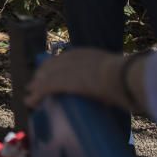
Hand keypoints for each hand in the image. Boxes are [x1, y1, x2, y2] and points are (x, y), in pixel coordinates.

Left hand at [25, 48, 147, 111]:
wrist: (122, 75)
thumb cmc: (126, 77)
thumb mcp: (115, 74)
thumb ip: (111, 82)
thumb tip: (120, 96)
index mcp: (84, 54)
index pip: (63, 59)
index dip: (55, 68)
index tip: (51, 75)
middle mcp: (70, 58)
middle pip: (49, 66)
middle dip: (42, 76)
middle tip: (36, 85)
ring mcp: (64, 69)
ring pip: (44, 78)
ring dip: (36, 87)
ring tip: (31, 97)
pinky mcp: (60, 81)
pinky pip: (43, 89)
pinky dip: (36, 96)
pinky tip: (30, 102)